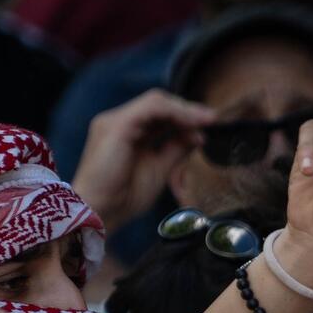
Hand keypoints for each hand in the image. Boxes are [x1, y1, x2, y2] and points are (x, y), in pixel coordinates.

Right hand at [71, 89, 215, 232]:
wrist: (99, 212)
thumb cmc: (124, 197)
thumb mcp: (159, 169)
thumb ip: (176, 150)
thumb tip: (198, 135)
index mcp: (126, 131)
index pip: (159, 113)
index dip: (185, 116)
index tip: (209, 125)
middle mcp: (118, 121)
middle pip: (159, 103)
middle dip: (188, 109)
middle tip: (212, 119)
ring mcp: (115, 121)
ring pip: (156, 101)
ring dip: (185, 110)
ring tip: (207, 120)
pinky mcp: (117, 126)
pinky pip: (151, 109)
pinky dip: (175, 113)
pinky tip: (192, 123)